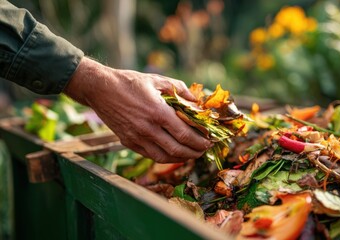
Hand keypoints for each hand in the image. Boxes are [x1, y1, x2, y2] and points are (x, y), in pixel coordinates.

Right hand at [64, 57, 211, 162]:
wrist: (100, 89)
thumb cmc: (130, 82)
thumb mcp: (157, 80)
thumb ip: (180, 90)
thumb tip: (196, 101)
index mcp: (158, 112)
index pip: (185, 133)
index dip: (200, 140)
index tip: (209, 140)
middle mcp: (148, 128)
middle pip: (178, 148)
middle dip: (195, 151)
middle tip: (205, 149)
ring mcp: (137, 138)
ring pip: (165, 156)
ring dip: (182, 158)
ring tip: (192, 154)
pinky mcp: (128, 142)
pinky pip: (151, 155)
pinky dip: (166, 157)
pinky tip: (174, 153)